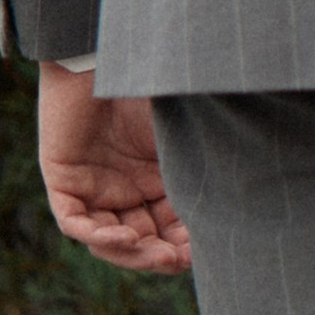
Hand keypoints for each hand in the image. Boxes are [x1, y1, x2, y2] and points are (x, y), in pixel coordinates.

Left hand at [38, 65, 191, 275]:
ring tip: (155, 254)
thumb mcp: (186, 135)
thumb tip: (250, 202)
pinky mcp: (63, 179)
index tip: (206, 252)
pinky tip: (122, 238)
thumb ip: (203, 167)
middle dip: (159, 256)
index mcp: (154, 179)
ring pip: (107, 240)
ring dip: (131, 254)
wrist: (108, 54)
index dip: (185, 245)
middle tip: (178, 261)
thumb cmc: (154, 84)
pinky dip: (97, 236)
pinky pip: (74, 222)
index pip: (168, 227)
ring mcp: (91, 187)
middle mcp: (122, 189)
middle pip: (140, 240)